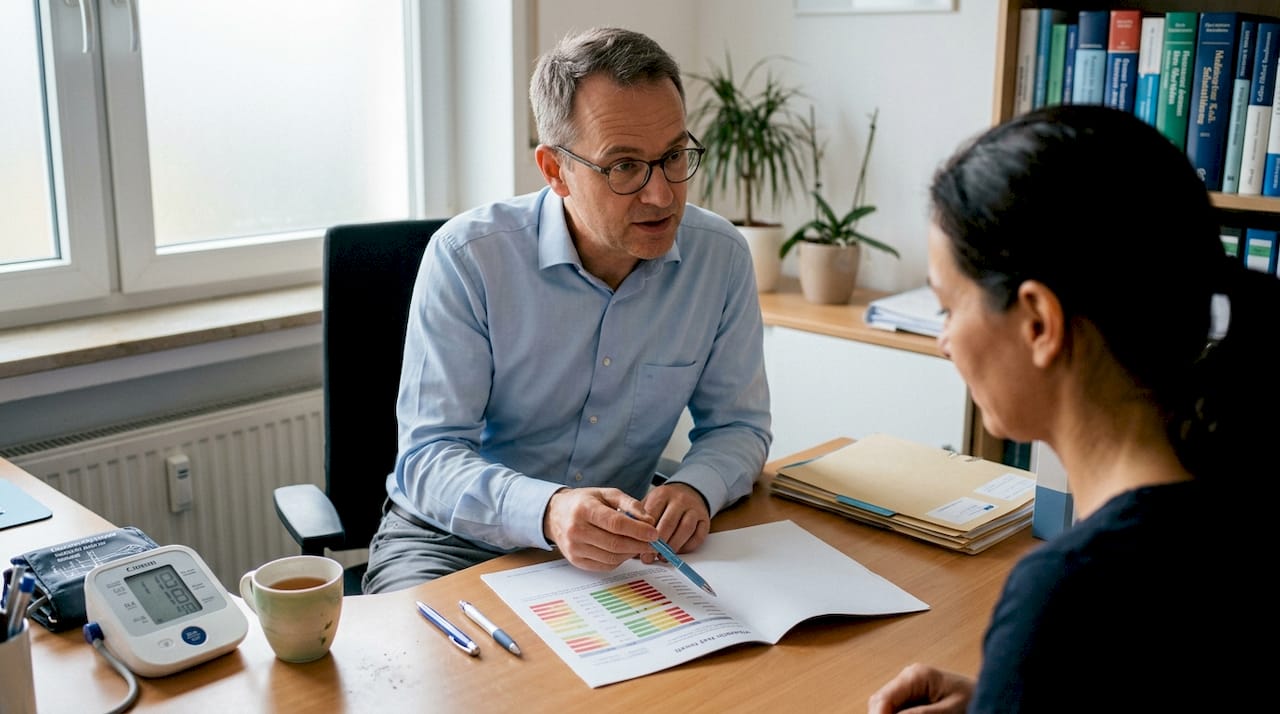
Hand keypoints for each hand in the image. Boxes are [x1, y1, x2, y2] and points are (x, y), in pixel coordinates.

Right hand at [543, 488, 657, 570]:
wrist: (556, 514)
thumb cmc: (584, 502)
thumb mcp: (607, 494)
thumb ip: (630, 504)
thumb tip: (649, 521)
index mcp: (584, 509)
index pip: (615, 523)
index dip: (638, 530)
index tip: (654, 533)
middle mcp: (576, 530)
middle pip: (615, 543)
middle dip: (638, 544)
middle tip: (653, 542)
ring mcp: (574, 548)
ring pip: (611, 557)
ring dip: (631, 553)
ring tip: (640, 545)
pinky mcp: (576, 560)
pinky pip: (604, 566)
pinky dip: (620, 560)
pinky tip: (625, 551)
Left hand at [637, 483, 709, 564]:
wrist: (689, 491)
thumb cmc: (665, 502)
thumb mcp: (650, 502)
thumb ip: (639, 519)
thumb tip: (629, 543)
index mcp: (662, 494)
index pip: (652, 514)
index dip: (644, 533)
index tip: (638, 547)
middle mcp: (679, 500)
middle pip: (668, 523)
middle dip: (657, 543)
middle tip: (649, 557)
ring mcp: (694, 509)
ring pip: (685, 529)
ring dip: (673, 546)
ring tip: (663, 557)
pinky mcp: (705, 519)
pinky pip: (698, 536)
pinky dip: (688, 547)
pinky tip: (677, 552)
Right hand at [867, 663, 973, 713]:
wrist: (993, 694)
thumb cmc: (976, 699)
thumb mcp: (949, 711)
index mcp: (916, 675)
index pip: (883, 698)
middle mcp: (908, 678)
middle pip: (880, 702)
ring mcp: (910, 688)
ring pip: (886, 707)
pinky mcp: (914, 698)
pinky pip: (897, 709)